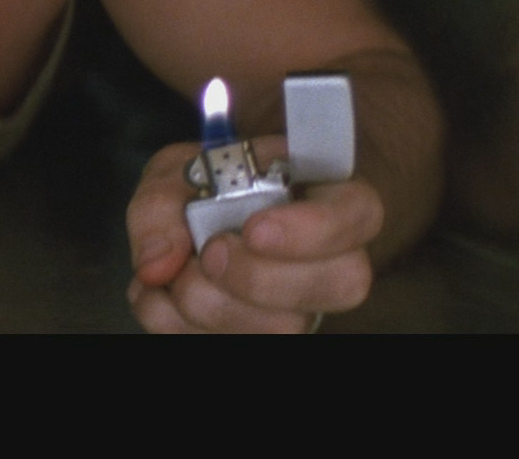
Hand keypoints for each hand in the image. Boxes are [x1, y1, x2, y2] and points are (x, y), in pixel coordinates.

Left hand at [125, 137, 381, 332]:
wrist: (196, 223)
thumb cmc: (203, 190)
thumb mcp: (177, 171)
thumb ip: (162, 203)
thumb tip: (159, 262)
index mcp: (324, 197)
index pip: (359, 213)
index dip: (313, 229)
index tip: (254, 229)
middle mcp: (329, 259)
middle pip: (342, 283)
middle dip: (260, 276)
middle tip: (210, 253)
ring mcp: (302, 307)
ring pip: (285, 327)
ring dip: (209, 305)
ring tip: (172, 272)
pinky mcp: (264, 336)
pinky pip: (227, 346)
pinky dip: (175, 324)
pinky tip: (159, 295)